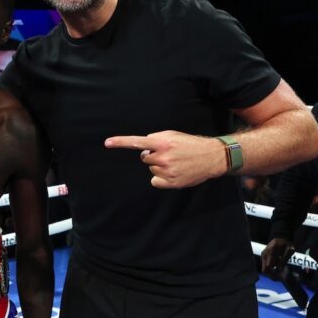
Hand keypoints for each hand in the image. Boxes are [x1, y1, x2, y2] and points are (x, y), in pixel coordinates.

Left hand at [104, 130, 227, 188]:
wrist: (211, 157)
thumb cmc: (190, 144)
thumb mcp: (173, 135)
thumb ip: (156, 139)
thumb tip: (143, 147)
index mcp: (162, 142)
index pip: (137, 142)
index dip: (120, 142)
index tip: (107, 143)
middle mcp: (162, 157)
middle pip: (144, 158)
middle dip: (153, 155)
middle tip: (169, 154)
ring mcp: (166, 171)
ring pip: (151, 169)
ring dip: (159, 166)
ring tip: (176, 162)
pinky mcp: (170, 182)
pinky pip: (155, 180)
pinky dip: (161, 178)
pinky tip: (174, 173)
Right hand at [261, 238, 295, 275]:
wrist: (281, 237)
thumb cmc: (286, 243)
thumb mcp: (289, 250)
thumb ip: (284, 259)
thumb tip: (280, 269)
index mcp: (270, 252)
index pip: (268, 267)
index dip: (273, 274)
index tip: (280, 278)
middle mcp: (264, 255)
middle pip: (264, 270)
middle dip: (272, 276)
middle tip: (281, 279)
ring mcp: (263, 256)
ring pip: (265, 269)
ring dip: (272, 274)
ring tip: (281, 274)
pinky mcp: (264, 258)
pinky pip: (266, 267)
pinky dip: (272, 270)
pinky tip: (278, 269)